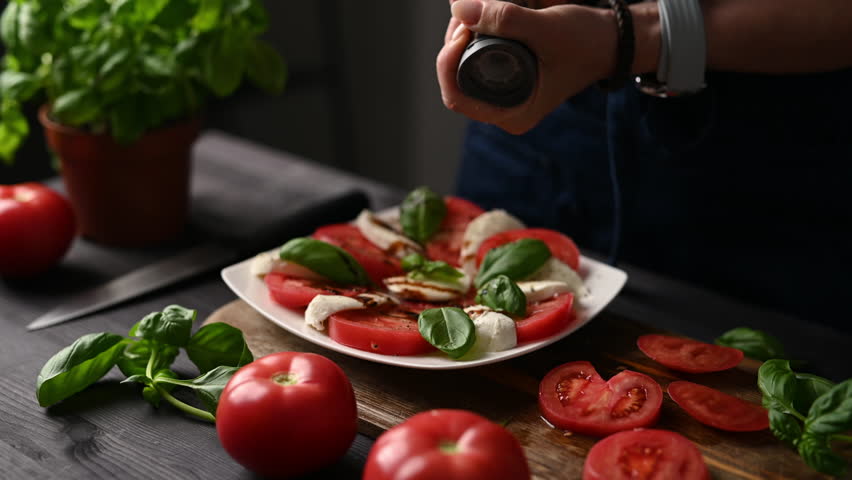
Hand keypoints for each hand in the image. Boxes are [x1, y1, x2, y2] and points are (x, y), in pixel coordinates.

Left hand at [437, 0, 617, 133]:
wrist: (612, 41)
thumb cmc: (586, 42)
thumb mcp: (547, 29)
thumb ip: (506, 19)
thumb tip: (459, 9)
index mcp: (512, 115)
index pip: (456, 97)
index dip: (447, 61)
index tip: (463, 27)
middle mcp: (504, 110)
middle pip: (455, 77)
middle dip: (455, 41)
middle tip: (469, 9)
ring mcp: (504, 93)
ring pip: (462, 65)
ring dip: (463, 33)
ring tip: (478, 7)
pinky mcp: (507, 75)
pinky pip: (476, 57)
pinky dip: (475, 34)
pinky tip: (482, 14)